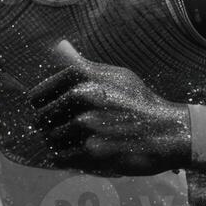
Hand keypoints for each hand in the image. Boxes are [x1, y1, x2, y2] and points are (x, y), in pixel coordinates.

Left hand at [28, 40, 190, 175]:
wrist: (168, 132)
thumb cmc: (140, 103)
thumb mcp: (116, 75)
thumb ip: (82, 64)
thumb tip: (58, 46)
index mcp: (83, 76)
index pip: (38, 96)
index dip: (40, 106)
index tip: (48, 112)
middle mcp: (81, 97)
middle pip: (41, 119)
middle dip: (48, 127)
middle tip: (62, 131)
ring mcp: (86, 125)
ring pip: (50, 140)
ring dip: (58, 144)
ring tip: (73, 143)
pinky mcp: (91, 151)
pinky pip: (60, 158)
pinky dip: (65, 159)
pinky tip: (78, 155)